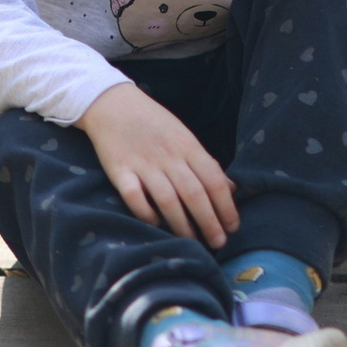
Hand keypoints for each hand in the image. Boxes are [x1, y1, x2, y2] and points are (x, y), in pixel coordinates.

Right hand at [77, 83, 238, 248]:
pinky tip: (155, 223)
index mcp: (188, 146)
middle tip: (218, 243)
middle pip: (194, 194)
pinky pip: (134, 197)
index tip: (233, 227)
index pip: (214, 180)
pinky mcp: (119, 170)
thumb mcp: (185, 137)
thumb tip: (232, 189)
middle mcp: (168, 156)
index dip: (226, 206)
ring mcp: (143, 164)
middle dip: (209, 222)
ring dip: (182, 225)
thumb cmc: (154, 123)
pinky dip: (146, 213)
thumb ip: (206, 164)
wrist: (113, 104)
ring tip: (192, 242)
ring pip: (168, 200)